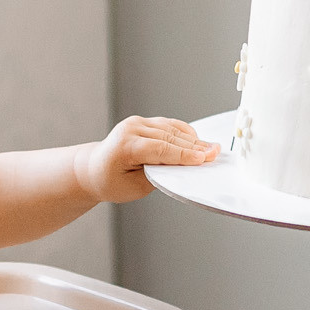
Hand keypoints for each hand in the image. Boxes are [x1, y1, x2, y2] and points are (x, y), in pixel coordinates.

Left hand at [78, 116, 218, 202]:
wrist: (93, 168)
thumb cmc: (111, 181)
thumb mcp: (134, 188)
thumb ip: (157, 176)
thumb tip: (181, 168)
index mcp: (124, 146)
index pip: (160, 149)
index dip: (183, 154)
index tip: (203, 158)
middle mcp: (130, 129)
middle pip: (169, 137)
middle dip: (194, 147)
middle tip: (215, 153)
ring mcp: (137, 122)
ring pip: (171, 129)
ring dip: (192, 140)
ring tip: (211, 148)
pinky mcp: (143, 122)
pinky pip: (168, 125)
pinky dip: (184, 132)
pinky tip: (197, 140)